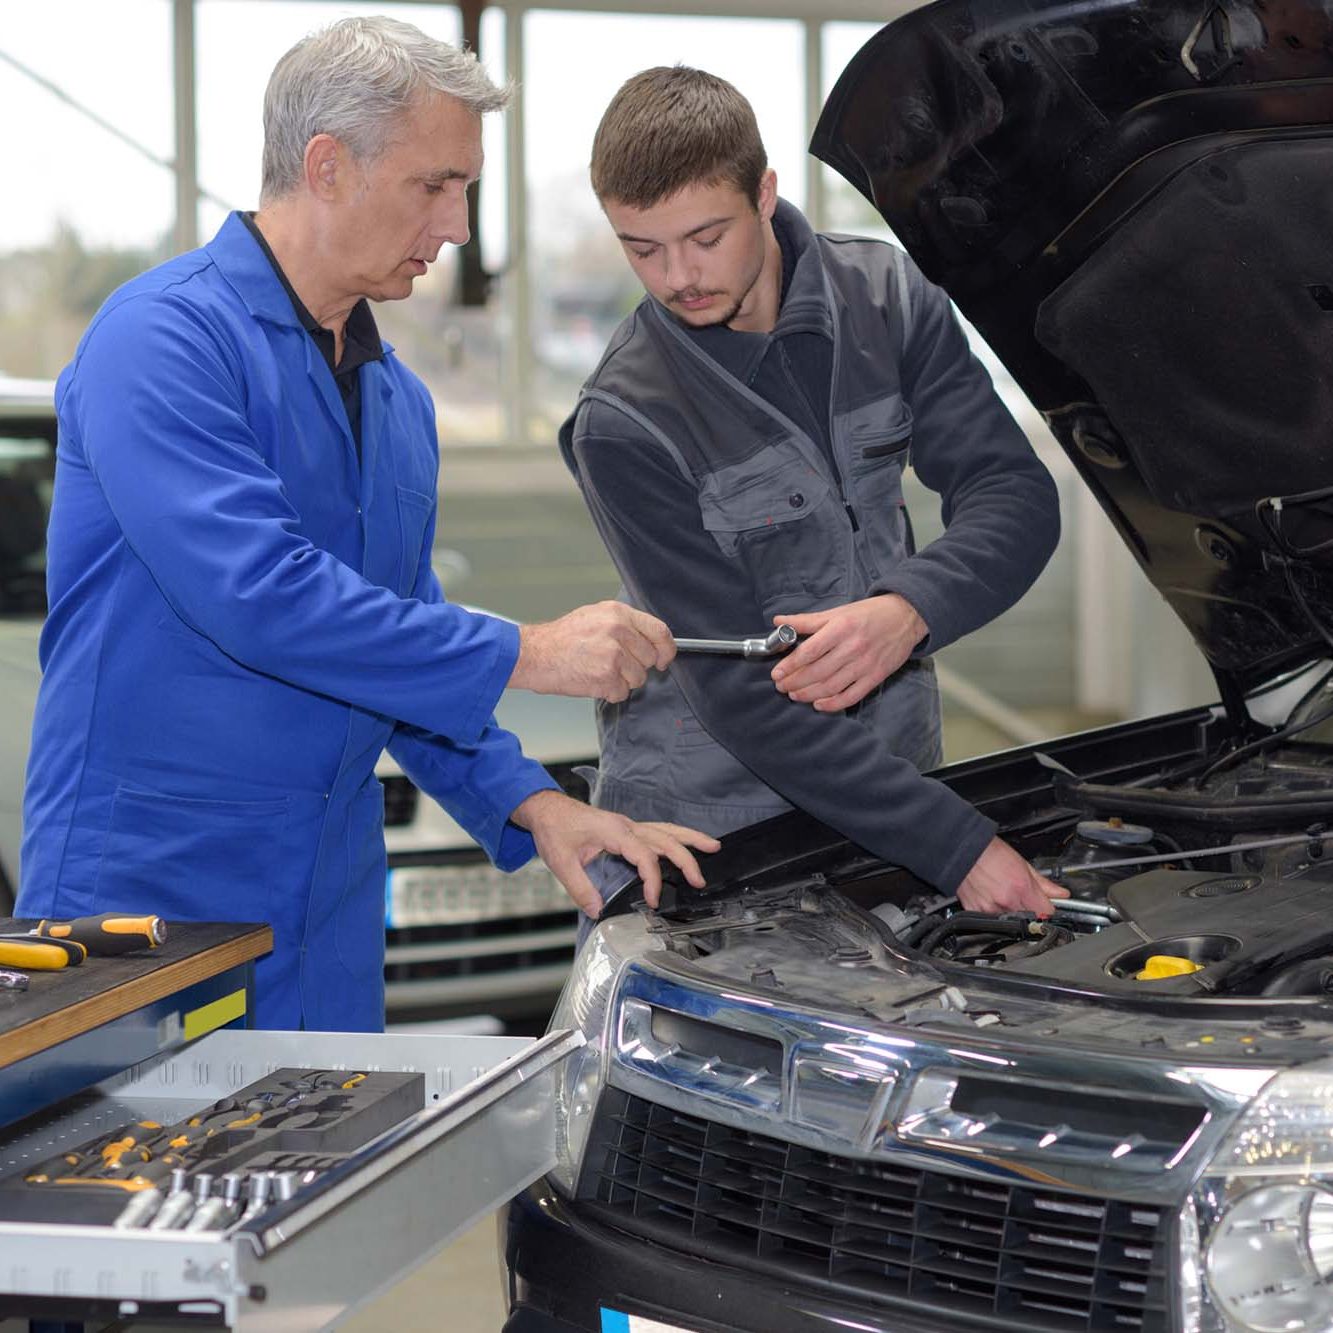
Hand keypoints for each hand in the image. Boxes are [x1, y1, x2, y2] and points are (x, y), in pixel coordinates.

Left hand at [510, 790, 720, 914]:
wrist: (546, 809)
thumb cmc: (553, 830)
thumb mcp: (560, 862)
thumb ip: (579, 888)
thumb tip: (597, 910)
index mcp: (613, 832)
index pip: (644, 856)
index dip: (653, 879)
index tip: (654, 900)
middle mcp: (626, 826)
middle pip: (665, 839)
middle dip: (686, 858)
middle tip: (700, 879)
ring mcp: (628, 825)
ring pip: (667, 829)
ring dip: (690, 839)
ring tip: (713, 846)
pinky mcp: (626, 829)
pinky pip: (658, 831)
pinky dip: (675, 837)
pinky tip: (685, 845)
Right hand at [511, 601, 674, 701]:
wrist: (535, 654)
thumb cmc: (561, 638)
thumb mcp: (595, 616)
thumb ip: (624, 625)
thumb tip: (649, 640)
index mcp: (618, 614)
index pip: (660, 631)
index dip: (666, 649)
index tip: (663, 658)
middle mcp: (618, 631)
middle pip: (649, 659)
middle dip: (635, 667)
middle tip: (612, 664)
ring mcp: (613, 655)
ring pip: (638, 678)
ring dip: (621, 681)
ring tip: (598, 670)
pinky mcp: (606, 677)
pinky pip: (622, 693)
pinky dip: (609, 692)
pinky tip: (592, 680)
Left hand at [769, 594, 927, 711]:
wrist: (905, 617)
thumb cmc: (869, 614)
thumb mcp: (837, 612)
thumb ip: (807, 620)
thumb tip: (779, 622)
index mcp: (841, 628)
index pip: (809, 651)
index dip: (790, 665)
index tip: (776, 673)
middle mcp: (853, 647)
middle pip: (817, 672)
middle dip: (795, 682)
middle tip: (781, 686)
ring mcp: (865, 664)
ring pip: (831, 687)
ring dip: (809, 694)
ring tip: (794, 695)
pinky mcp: (876, 676)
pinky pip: (851, 696)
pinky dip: (833, 704)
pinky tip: (819, 704)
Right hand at [956, 837, 1068, 915]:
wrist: (963, 849)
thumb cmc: (990, 852)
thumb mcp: (1022, 863)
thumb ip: (1043, 883)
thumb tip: (1060, 893)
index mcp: (1022, 888)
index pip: (1047, 912)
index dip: (1047, 907)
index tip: (1045, 903)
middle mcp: (1007, 901)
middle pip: (1029, 917)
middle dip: (1029, 908)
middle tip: (1021, 893)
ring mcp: (990, 908)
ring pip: (1010, 919)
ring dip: (1010, 910)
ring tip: (1003, 891)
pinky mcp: (976, 911)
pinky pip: (991, 917)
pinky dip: (993, 910)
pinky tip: (990, 895)